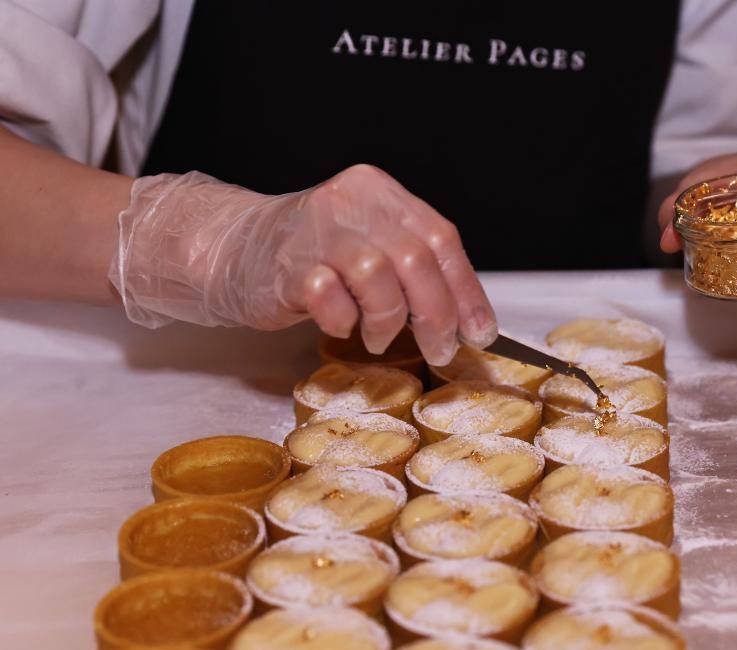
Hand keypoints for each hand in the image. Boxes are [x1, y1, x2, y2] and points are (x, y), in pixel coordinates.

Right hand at [110, 164, 496, 364]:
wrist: (236, 248)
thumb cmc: (314, 255)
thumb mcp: (371, 245)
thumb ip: (413, 268)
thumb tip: (466, 319)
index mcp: (381, 193)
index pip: (441, 238)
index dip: (467, 290)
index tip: (480, 331)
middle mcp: (352, 202)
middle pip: (416, 260)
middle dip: (436, 316)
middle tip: (439, 349)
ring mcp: (317, 231)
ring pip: (378, 278)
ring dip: (386, 321)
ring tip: (376, 335)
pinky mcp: (286, 265)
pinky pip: (330, 299)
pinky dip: (343, 321)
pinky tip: (340, 323)